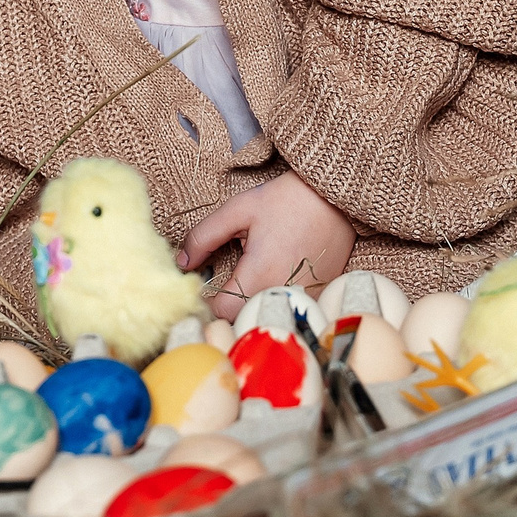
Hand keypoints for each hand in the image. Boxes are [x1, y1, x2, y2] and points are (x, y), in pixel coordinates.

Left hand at [176, 171, 355, 321]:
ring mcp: (303, 300)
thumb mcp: (237, 210)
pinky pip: (287, 310)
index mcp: (259, 275)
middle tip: (222, 283)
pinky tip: (274, 277)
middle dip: (228, 305)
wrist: (335, 198)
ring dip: (252, 304)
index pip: (221, 312)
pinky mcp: (317, 298)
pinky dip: (275, 300)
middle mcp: (282, 295)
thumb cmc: (287, 200)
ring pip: (265, 316)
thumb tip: (181, 263)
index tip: (203, 287)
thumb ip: (203, 237)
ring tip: (250, 278)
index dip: (206, 302)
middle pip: (243, 318)